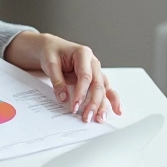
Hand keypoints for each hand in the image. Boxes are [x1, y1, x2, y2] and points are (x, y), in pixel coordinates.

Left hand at [3, 31, 122, 122]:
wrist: (53, 48)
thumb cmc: (52, 52)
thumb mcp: (50, 63)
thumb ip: (57, 80)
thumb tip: (63, 97)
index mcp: (83, 54)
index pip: (85, 76)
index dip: (81, 92)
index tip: (75, 106)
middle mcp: (93, 62)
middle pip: (97, 84)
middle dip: (93, 102)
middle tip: (87, 116)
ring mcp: (96, 71)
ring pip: (104, 89)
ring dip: (103, 104)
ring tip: (100, 118)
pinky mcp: (95, 78)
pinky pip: (105, 90)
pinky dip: (111, 100)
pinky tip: (116, 110)